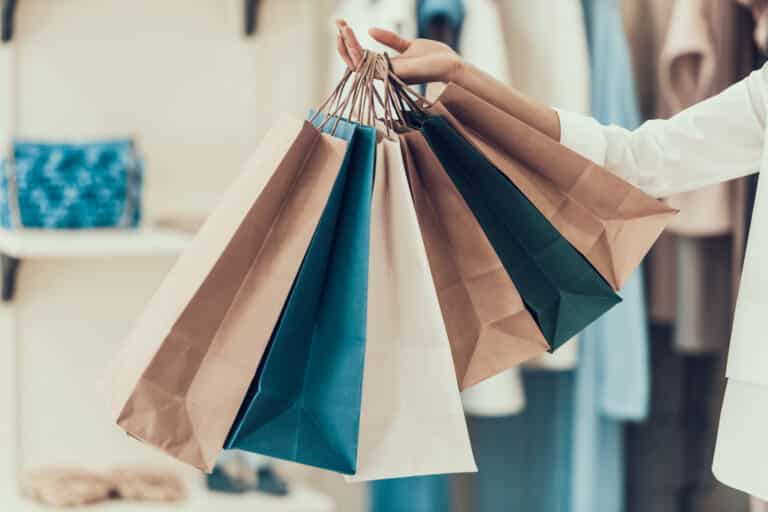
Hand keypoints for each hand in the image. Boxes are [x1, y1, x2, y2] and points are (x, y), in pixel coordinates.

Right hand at [336, 20, 464, 84]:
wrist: (450, 65)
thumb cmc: (434, 57)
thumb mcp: (408, 44)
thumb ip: (390, 39)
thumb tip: (370, 30)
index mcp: (386, 67)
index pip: (360, 58)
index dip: (349, 42)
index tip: (342, 25)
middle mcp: (384, 73)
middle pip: (353, 62)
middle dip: (343, 44)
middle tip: (338, 24)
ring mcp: (386, 75)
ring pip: (356, 64)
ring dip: (347, 46)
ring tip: (342, 28)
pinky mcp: (390, 74)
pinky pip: (367, 65)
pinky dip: (356, 51)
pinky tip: (351, 37)